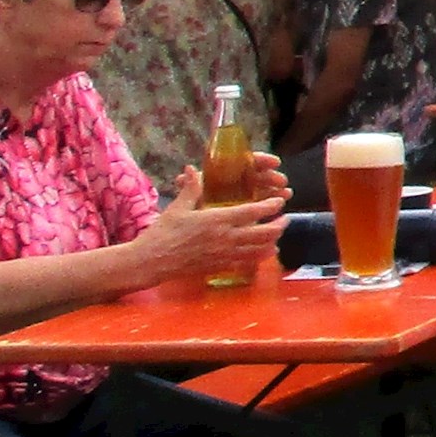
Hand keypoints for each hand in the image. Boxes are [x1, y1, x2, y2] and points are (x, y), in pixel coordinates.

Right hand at [139, 180, 287, 285]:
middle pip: (263, 234)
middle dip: (278, 226)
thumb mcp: (177, 208)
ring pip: (258, 251)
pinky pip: (246, 263)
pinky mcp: (219, 267)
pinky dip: (258, 258)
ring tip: (277, 236)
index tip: (279, 201)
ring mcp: (224, 255)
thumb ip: (190, 189)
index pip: (252, 212)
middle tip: (284, 219)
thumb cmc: (163, 233)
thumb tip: (191, 169)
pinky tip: (263, 253)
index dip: (270, 206)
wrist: (151, 261)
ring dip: (272, 242)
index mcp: (216, 220)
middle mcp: (225, 238)